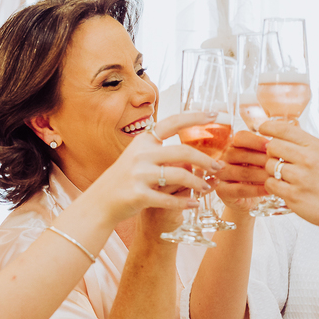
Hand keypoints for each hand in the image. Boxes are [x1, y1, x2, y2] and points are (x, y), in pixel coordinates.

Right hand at [87, 111, 220, 223]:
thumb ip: (158, 151)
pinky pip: (170, 199)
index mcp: (143, 141)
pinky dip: (185, 203)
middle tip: (219, 167)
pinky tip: (194, 204)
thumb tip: (189, 151)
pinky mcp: (139, 195)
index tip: (214, 114)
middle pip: (183, 152)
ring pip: (180, 176)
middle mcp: (141, 154)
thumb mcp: (137, 157)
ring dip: (198, 183)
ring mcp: (139, 175)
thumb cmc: (124, 180)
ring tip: (207, 188)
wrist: (100, 202)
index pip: (173, 123)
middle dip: (206, 160)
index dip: (195, 117)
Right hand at [212, 130, 271, 217]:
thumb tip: (284, 143)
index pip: (240, 138)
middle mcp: (224, 157)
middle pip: (240, 154)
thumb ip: (268, 151)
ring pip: (240, 172)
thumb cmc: (258, 176)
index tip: (270, 145)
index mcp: (233, 146)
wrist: (249, 200)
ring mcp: (220, 174)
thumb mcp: (262, 161)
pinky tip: (268, 189)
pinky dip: (255, 189)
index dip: (256, 141)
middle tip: (277, 163)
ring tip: (275, 176)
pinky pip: (239, 189)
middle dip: (261, 159)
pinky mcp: (222, 191)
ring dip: (259, 174)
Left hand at [257, 119, 318, 232]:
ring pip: (269, 166)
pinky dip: (273, 186)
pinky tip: (284, 187)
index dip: (269, 127)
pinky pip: (270, 184)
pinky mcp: (293, 195)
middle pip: (272, 146)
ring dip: (272, 171)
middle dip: (271, 152)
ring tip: (285, 177)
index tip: (262, 129)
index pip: (285, 129)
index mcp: (316, 146)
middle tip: (278, 160)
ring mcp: (300, 178)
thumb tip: (280, 132)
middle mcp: (308, 159)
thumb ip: (305, 144)